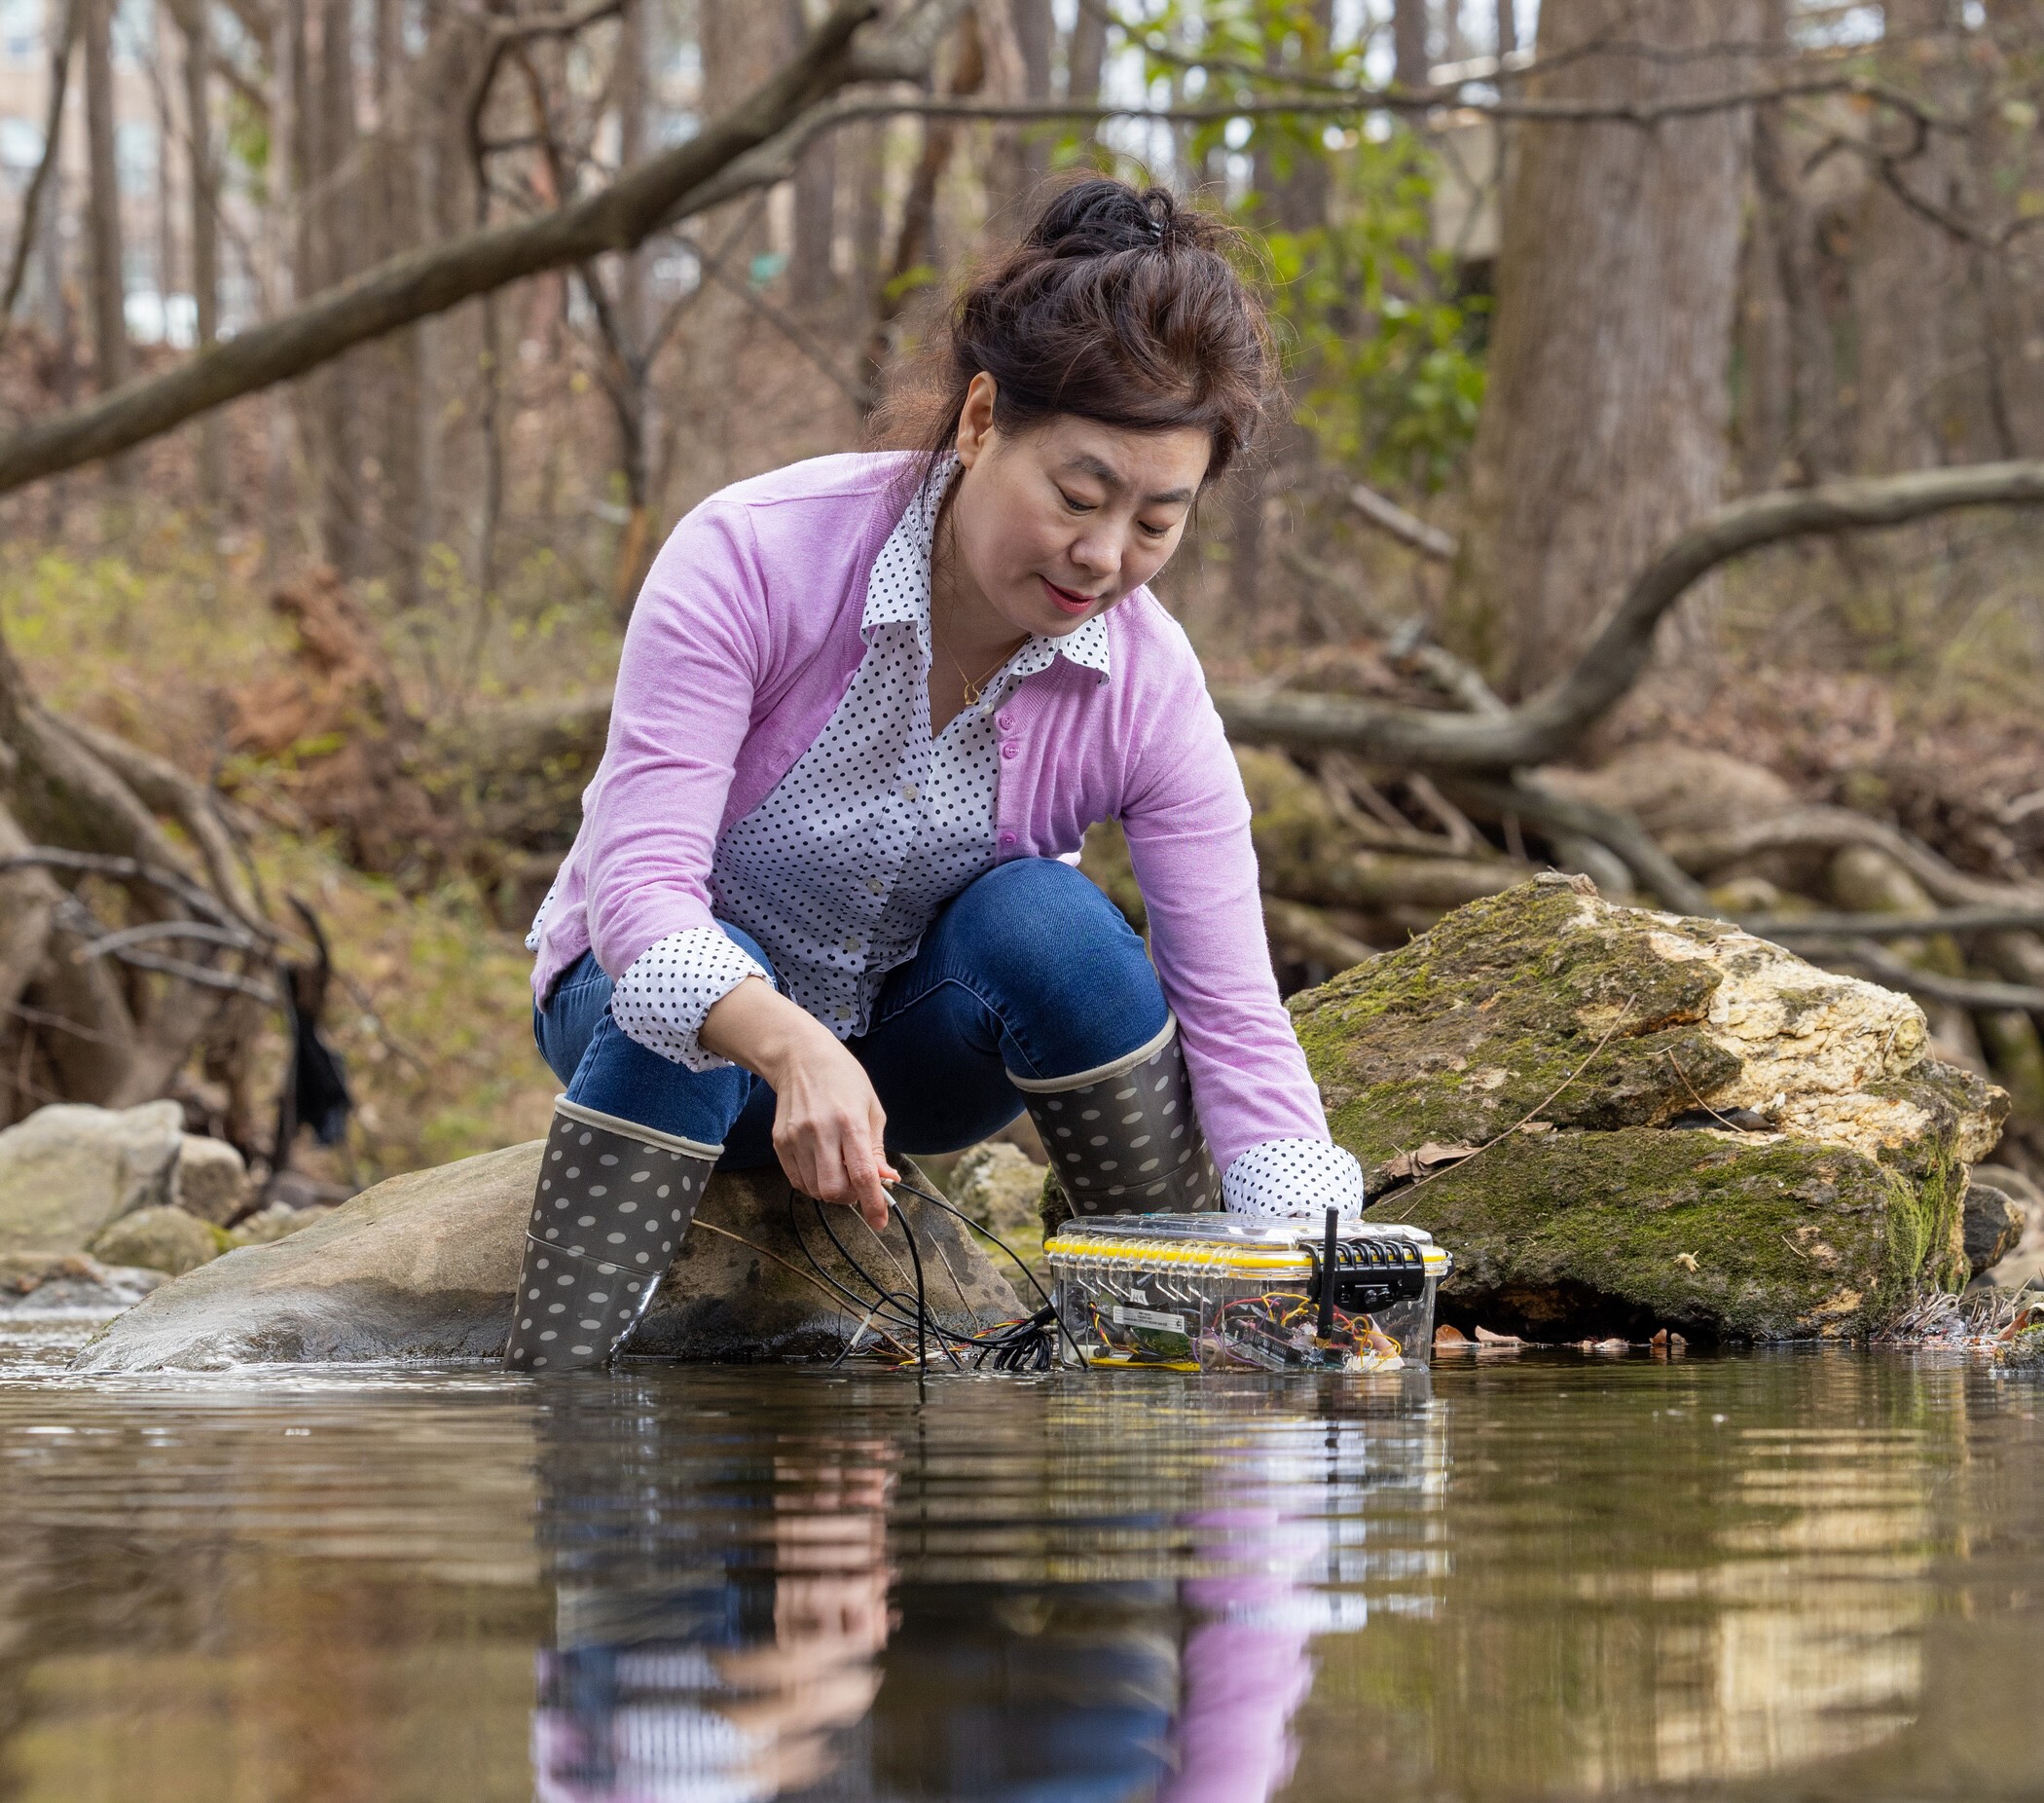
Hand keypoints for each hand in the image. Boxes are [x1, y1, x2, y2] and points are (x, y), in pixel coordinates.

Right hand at [700, 977, 896, 1229]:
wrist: (800, 1057)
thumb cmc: (844, 1080)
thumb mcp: (871, 1108)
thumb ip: (876, 1148)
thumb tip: (886, 1180)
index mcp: (850, 1122)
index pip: (862, 1175)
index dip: (873, 1204)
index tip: (880, 1223)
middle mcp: (820, 1132)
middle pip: (832, 1190)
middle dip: (849, 1198)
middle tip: (857, 1186)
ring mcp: (795, 1138)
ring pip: (813, 1189)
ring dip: (830, 1190)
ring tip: (839, 1170)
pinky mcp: (779, 1142)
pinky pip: (797, 1179)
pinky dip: (812, 1183)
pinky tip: (821, 1165)